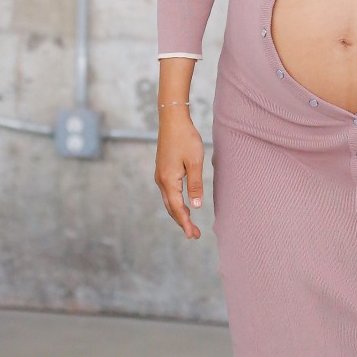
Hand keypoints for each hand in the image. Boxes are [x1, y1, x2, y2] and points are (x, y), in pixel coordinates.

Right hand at [154, 112, 205, 237]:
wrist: (172, 120)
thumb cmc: (186, 138)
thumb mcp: (195, 162)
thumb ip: (195, 185)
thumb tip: (196, 206)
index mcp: (169, 180)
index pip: (177, 208)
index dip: (185, 222)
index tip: (192, 235)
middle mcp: (161, 180)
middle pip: (171, 208)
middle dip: (182, 222)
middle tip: (194, 235)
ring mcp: (160, 176)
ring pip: (169, 201)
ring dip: (179, 214)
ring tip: (190, 225)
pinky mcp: (162, 171)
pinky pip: (168, 193)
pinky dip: (176, 203)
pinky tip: (184, 206)